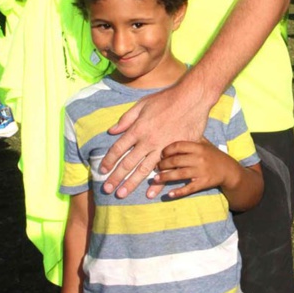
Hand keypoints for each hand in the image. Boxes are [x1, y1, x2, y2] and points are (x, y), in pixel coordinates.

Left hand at [101, 75, 208, 198]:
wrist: (192, 98)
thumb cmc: (166, 99)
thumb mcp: (142, 104)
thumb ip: (126, 119)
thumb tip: (112, 131)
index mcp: (138, 129)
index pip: (118, 148)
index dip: (109, 160)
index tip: (102, 170)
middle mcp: (148, 141)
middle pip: (128, 163)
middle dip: (116, 177)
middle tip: (106, 189)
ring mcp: (162, 148)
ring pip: (143, 170)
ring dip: (131, 183)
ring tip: (121, 194)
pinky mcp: (176, 151)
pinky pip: (165, 170)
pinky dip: (157, 183)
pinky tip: (150, 193)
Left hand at [155, 139, 235, 198]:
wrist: (228, 170)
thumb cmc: (213, 155)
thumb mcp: (205, 143)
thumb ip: (192, 138)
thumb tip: (174, 130)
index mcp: (198, 147)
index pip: (178, 145)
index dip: (166, 150)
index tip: (160, 154)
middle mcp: (199, 158)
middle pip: (176, 160)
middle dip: (163, 164)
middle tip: (156, 167)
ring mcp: (201, 171)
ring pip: (180, 174)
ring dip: (165, 177)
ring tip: (156, 179)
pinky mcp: (204, 183)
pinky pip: (189, 188)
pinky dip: (179, 192)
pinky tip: (169, 194)